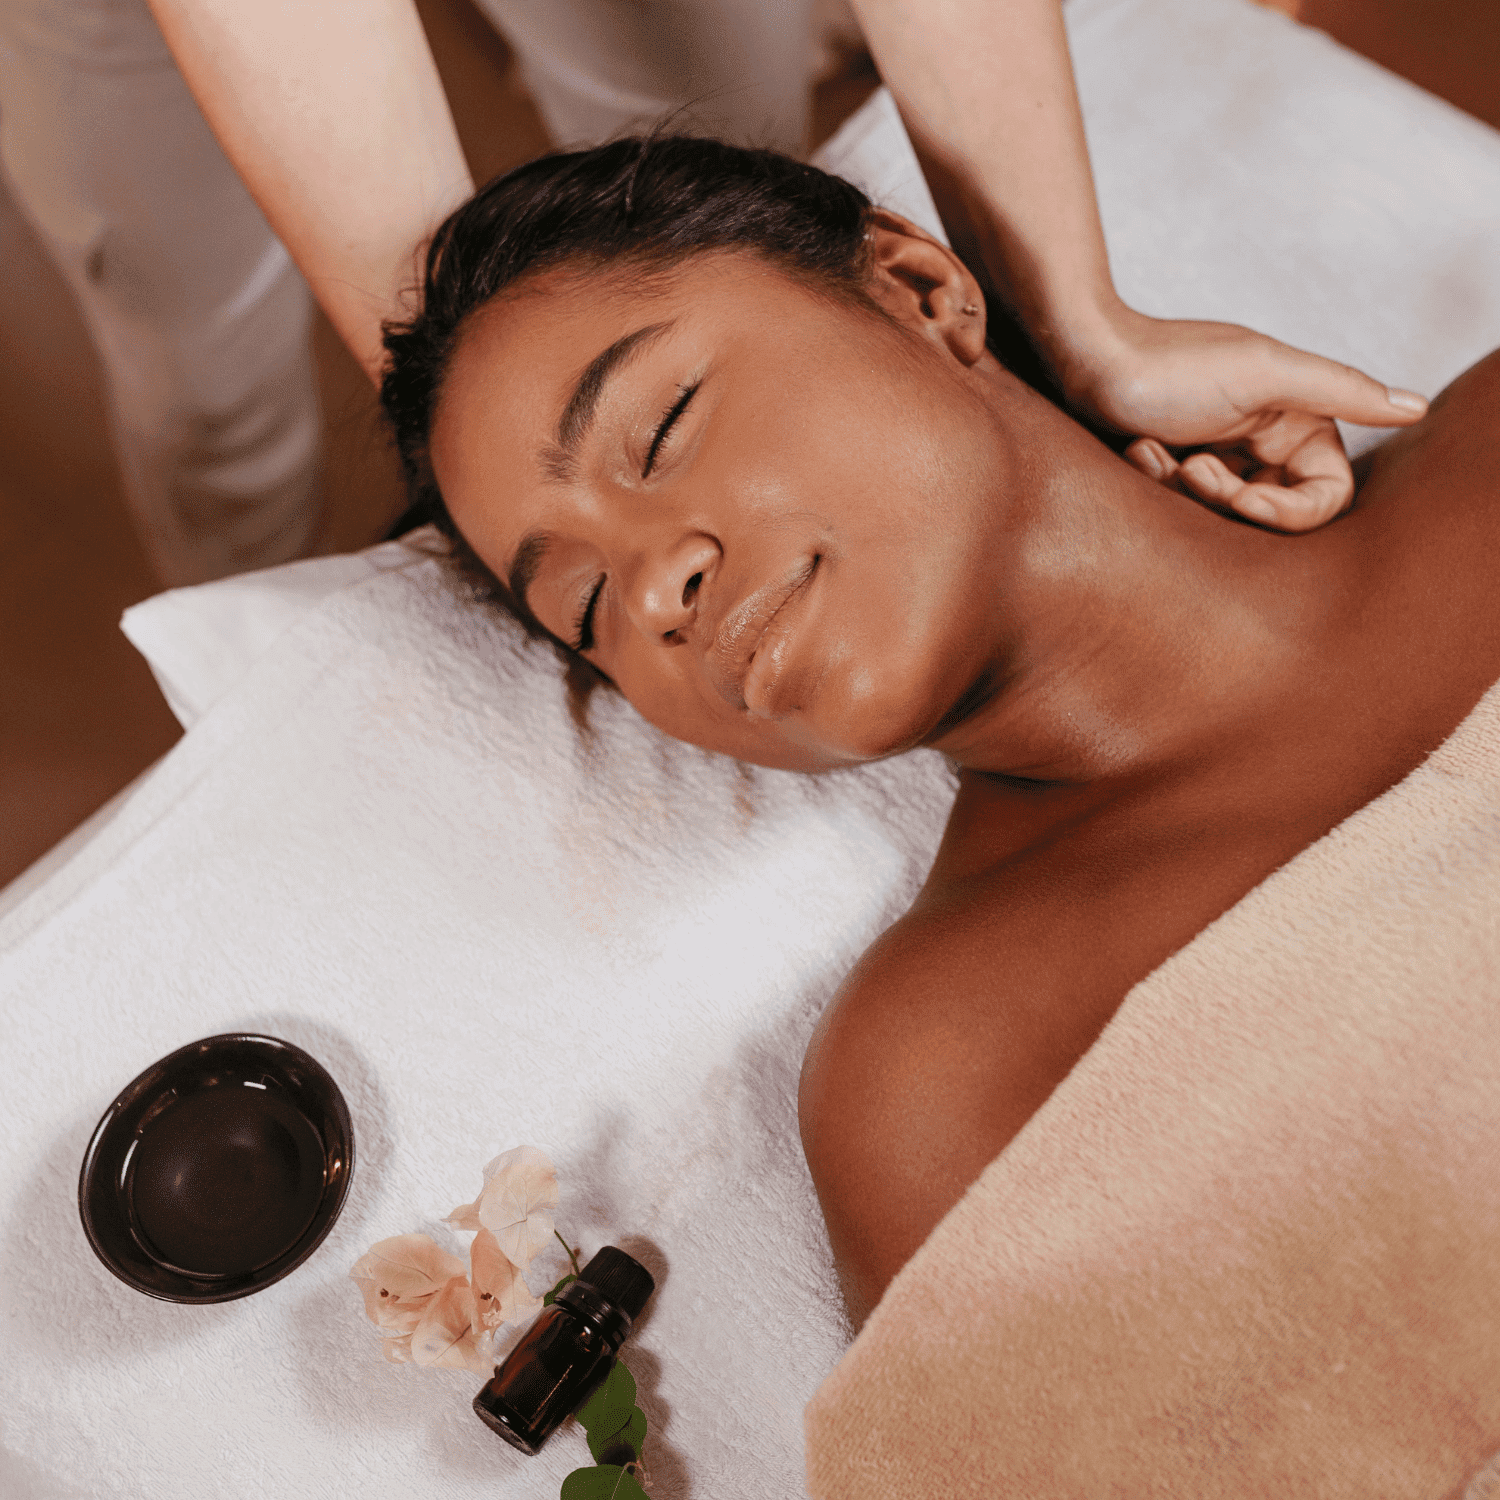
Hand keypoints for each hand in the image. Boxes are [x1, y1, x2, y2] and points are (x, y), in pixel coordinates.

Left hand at [1059, 306, 1428, 531]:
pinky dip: (1155, 481)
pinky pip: (1179, 507)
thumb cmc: (1168, 363)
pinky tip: (1137, 451)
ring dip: (1182, 488)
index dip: (1286, 511)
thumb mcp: (1264, 373)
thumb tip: (1415, 409)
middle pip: (1269, 512)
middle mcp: (1264, 441)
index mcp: (1298, 420)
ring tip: (1154, 449)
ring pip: (1221, 516)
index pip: (1325, 496)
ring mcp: (1220, 457)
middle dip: (1224, 498)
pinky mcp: (1176, 470)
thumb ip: (1339, 389)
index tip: (1241, 497)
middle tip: (1189, 466)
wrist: (1085, 358)